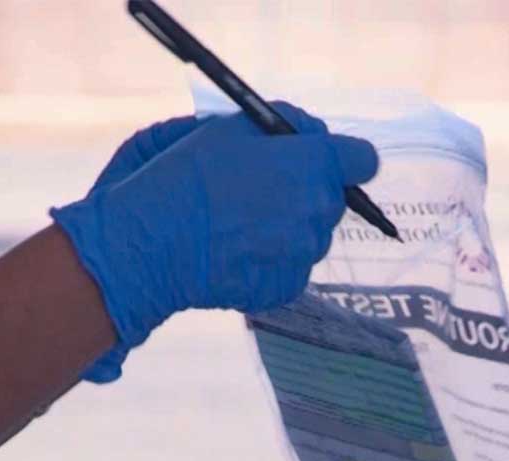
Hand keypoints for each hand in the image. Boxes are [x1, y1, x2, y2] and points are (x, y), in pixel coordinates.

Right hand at [52, 105, 377, 383]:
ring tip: (236, 222)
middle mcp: (317, 212)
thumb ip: (278, 125)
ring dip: (286, 226)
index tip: (312, 158)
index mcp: (311, 165)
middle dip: (304, 190)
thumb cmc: (178, 177)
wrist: (146, 246)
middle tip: (258, 188)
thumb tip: (300, 133)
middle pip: (332, 197)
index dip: (339, 157)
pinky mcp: (286, 288)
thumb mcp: (224, 126)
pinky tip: (231, 251)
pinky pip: (289, 266)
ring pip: (310, 234)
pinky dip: (268, 259)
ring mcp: (304, 255)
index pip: (362, 159)